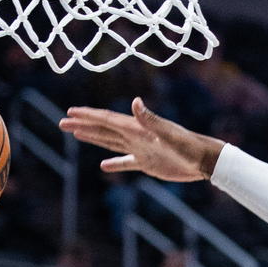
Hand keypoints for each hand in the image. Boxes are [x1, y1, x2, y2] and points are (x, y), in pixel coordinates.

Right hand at [60, 97, 222, 181]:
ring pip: (111, 142)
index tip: (70, 111)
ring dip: (93, 138)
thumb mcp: (168, 134)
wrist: (204, 161)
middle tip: (62, 121)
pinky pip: (126, 162)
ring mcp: (141, 149)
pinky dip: (115, 163)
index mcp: (137, 128)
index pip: (107, 119)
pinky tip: (103, 165)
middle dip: (83, 125)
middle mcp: (136, 136)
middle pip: (104, 129)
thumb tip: (134, 101)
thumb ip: (150, 119)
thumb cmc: (189, 146)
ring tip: (76, 133)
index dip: (88, 115)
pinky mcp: (148, 163)